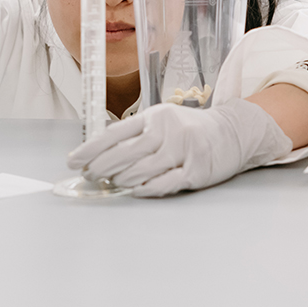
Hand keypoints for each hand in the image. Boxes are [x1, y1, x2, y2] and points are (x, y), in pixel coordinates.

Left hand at [67, 98, 292, 196]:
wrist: (233, 132)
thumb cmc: (191, 130)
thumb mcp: (164, 122)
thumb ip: (138, 134)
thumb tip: (101, 154)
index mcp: (156, 116)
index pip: (116, 133)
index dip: (91, 149)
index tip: (74, 160)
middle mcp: (169, 130)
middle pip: (125, 154)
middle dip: (101, 167)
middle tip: (89, 176)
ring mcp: (184, 150)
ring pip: (142, 170)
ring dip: (122, 180)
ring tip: (112, 183)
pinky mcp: (197, 169)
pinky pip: (164, 183)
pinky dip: (146, 189)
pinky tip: (135, 190)